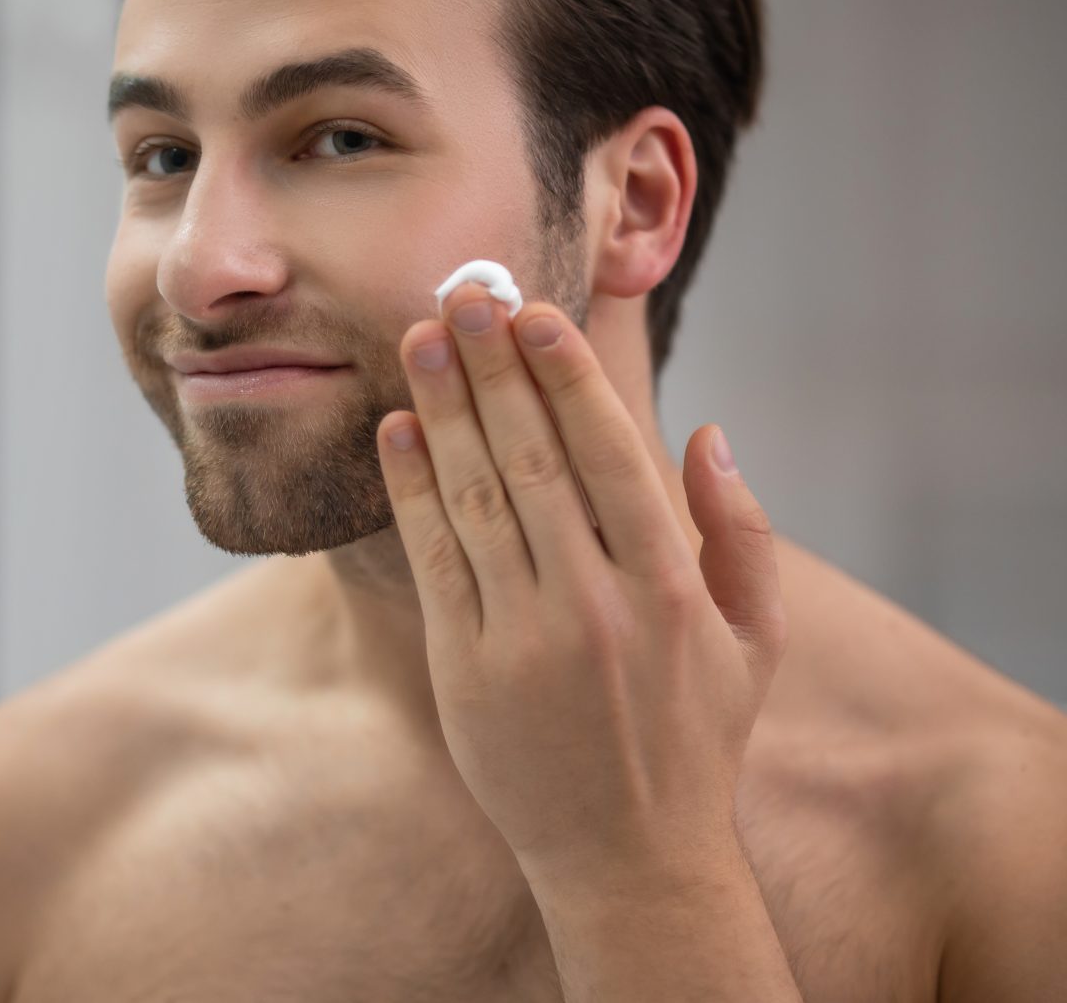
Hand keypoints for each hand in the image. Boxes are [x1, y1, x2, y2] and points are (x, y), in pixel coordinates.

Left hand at [375, 283, 784, 895]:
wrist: (628, 857)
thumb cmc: (694, 738)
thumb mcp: (756, 643)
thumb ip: (742, 535)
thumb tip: (712, 433)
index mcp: (671, 588)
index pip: (610, 456)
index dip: (568, 376)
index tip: (535, 314)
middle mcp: (597, 605)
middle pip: (533, 459)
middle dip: (494, 368)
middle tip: (462, 295)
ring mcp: (525, 636)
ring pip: (476, 496)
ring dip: (444, 409)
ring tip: (421, 339)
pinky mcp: (465, 665)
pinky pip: (432, 557)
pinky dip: (411, 488)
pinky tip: (397, 430)